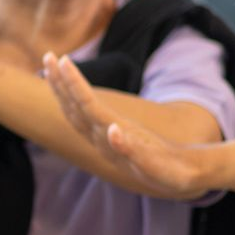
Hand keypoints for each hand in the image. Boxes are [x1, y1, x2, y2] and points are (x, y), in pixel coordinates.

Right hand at [43, 52, 214, 199]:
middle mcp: (107, 143)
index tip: (51, 60)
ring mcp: (125, 154)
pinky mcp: (148, 166)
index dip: (61, 86)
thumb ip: (111, 128)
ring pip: (97, 126)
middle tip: (49, 57)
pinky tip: (114, 129)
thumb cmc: (155, 156)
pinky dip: (120, 143)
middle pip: (78, 111)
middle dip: (63, 85)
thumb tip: (98, 115)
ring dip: (81, 101)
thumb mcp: (128, 139)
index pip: (75, 108)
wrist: (185, 177)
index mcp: (102, 135)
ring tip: (70, 74)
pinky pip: (132, 153)